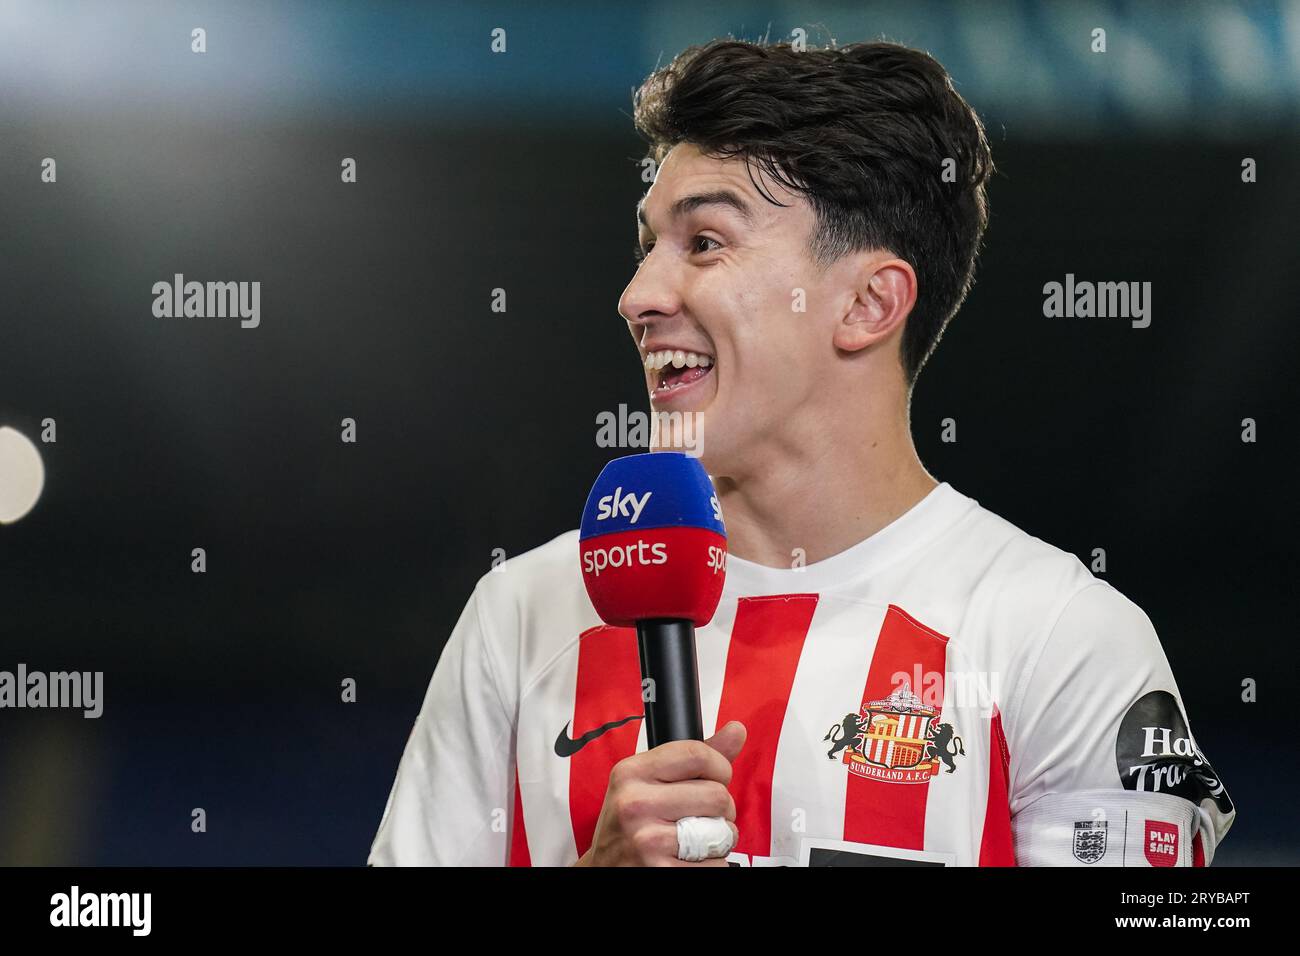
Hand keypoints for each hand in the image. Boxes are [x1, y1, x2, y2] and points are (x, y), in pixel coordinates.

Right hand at [575, 721, 745, 866]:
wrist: (603, 869)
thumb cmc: (630, 824)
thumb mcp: (648, 783)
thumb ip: (694, 758)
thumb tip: (737, 729)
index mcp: (631, 773)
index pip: (698, 754)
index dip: (720, 767)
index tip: (717, 778)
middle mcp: (634, 804)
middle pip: (717, 796)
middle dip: (722, 809)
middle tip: (705, 816)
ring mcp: (646, 841)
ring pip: (721, 833)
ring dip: (719, 839)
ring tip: (697, 840)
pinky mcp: (660, 871)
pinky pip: (715, 865)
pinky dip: (712, 865)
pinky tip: (690, 860)